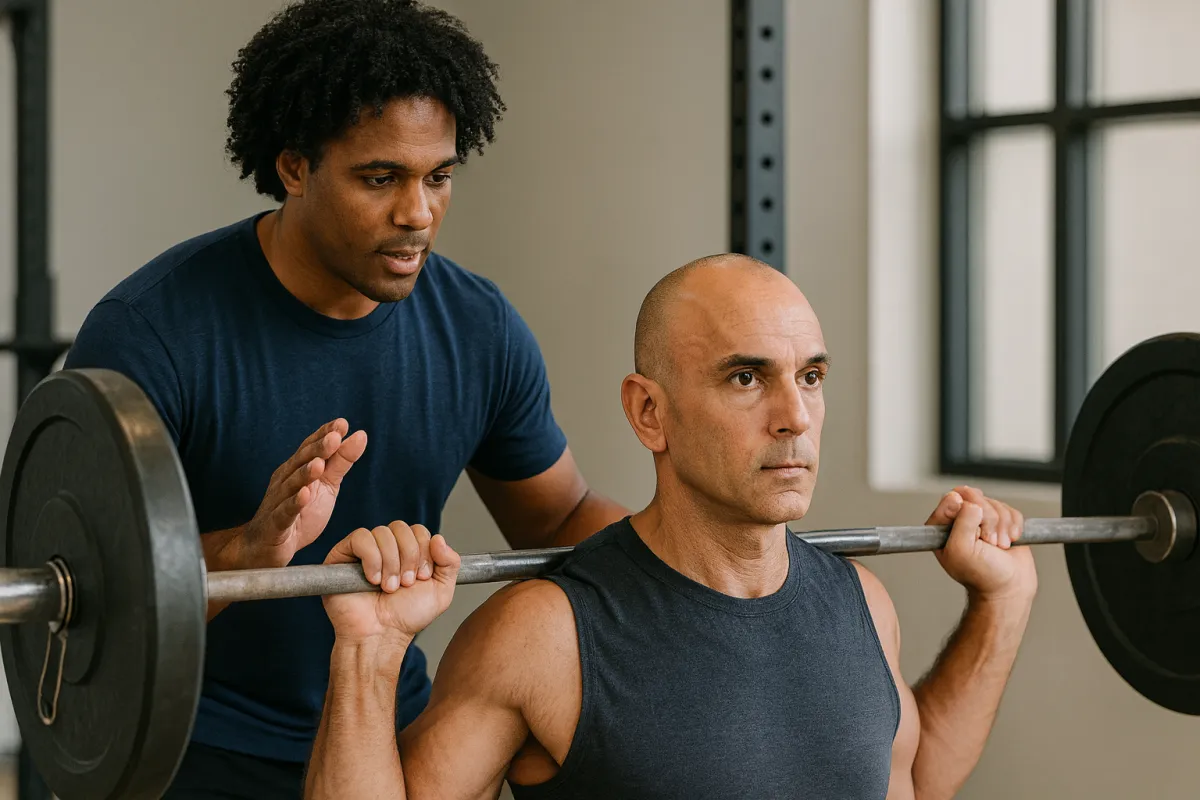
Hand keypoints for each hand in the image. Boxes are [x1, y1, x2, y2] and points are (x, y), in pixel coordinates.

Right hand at [241, 419, 367, 567]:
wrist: (267, 548)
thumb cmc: (300, 514)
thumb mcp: (326, 485)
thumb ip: (341, 461)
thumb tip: (360, 435)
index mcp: (297, 469)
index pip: (311, 447)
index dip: (324, 435)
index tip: (342, 423)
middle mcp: (285, 480)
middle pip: (301, 461)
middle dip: (317, 448)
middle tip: (334, 437)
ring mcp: (278, 502)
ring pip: (291, 484)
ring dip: (305, 473)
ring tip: (319, 463)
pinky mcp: (275, 524)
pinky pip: (284, 512)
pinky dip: (294, 503)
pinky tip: (304, 495)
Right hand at [322, 521, 460, 642]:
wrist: (381, 636)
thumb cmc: (406, 617)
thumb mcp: (440, 591)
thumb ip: (450, 563)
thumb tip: (438, 538)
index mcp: (406, 551)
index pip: (418, 530)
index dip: (424, 551)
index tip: (421, 578)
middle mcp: (385, 547)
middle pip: (401, 527)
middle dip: (409, 557)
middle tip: (405, 584)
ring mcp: (363, 550)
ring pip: (382, 532)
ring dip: (391, 563)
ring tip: (388, 587)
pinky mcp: (342, 555)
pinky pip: (360, 537)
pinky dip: (372, 559)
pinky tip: (373, 580)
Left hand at [927, 486, 1037, 602]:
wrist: (1009, 588)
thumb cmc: (981, 575)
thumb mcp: (961, 550)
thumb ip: (961, 522)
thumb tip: (970, 502)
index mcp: (942, 525)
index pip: (951, 499)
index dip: (966, 510)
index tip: (974, 531)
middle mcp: (961, 519)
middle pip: (976, 497)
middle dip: (988, 520)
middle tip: (988, 542)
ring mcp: (982, 519)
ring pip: (996, 504)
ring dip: (1002, 527)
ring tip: (998, 546)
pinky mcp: (1002, 522)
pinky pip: (1011, 511)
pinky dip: (1014, 527)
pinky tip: (1009, 542)